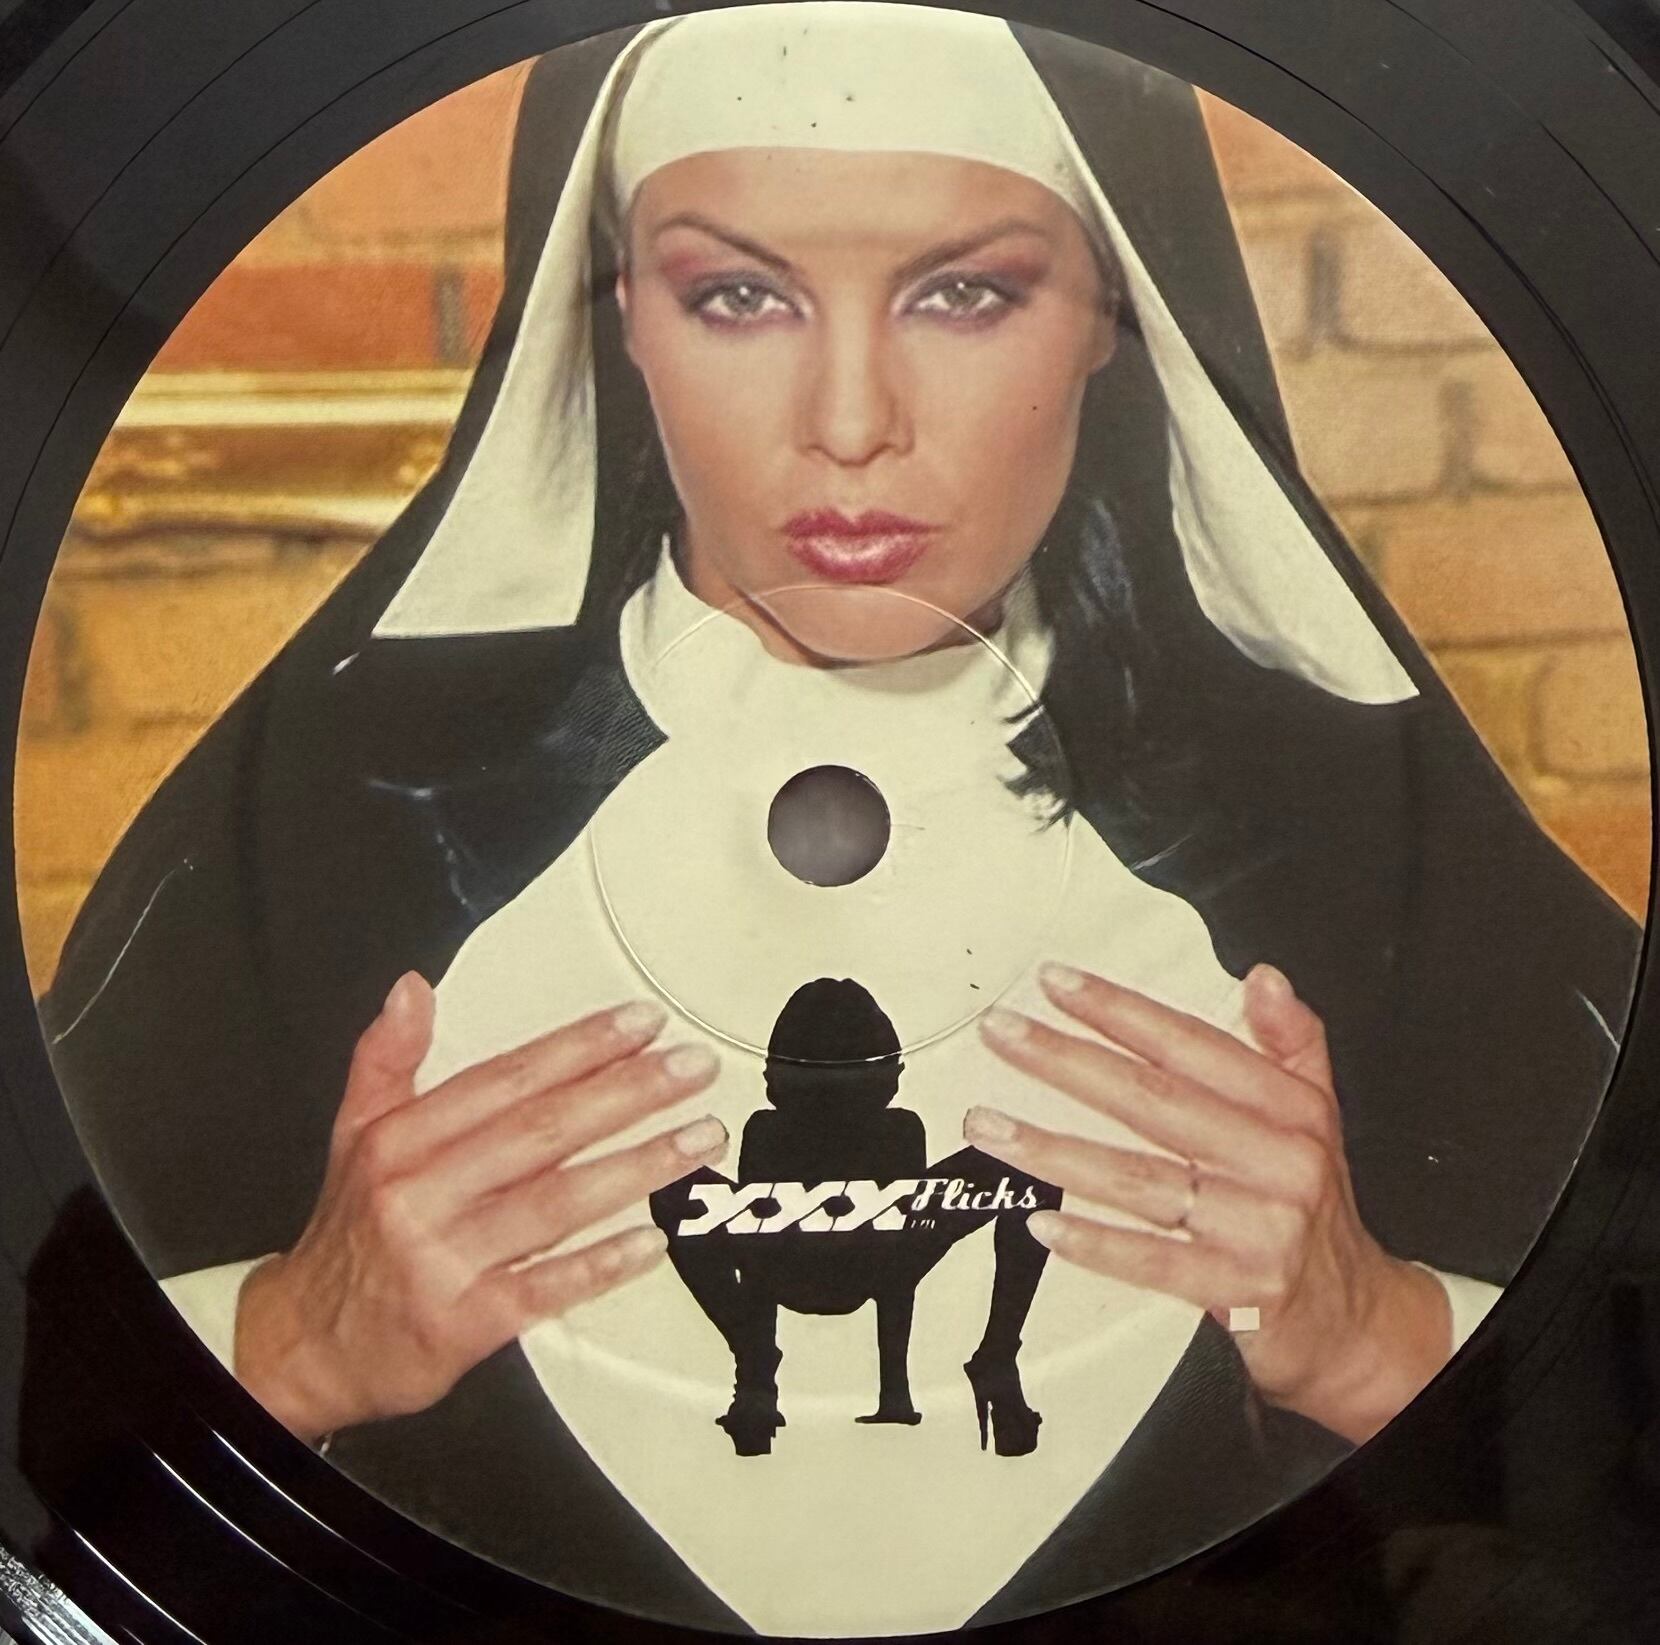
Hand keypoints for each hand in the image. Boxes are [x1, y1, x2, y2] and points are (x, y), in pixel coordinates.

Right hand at [234, 974, 726, 1441]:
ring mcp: (445, 1260)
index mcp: (402, 1140)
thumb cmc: (349, 1234)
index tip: (641, 1023)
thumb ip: (387, 1057)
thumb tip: (411, 987)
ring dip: (636, 1168)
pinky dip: (600, 1264)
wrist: (305, 1345)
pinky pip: (545, 1288)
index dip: (579, 1047)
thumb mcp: (353, 1133)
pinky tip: (652, 1240)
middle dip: (627, 1094)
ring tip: (697, 1138)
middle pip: (541, 1132)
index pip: (507, 1079)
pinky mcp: (464, 1324)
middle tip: (692, 1069)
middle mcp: (422, 1193)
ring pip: (555, 1204)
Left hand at [967, 962, 1451, 1443]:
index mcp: (1291, 1111)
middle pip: (1154, 1100)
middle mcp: (1277, 1162)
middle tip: (1005, 1034)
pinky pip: (1155, 1260)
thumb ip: (1292, 1041)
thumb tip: (1264, 977)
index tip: (1059, 983)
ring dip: (1056, 1150)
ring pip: (1141, 1178)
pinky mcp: (1238, 1292)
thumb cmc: (1317, 1212)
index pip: (1192, 1046)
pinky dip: (1097, 1242)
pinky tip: (1044, 1220)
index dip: (1120, 1011)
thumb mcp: (1319, 1118)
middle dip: (1068, 1060)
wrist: (1357, 1324)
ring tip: (993, 1126)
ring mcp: (1258, 1229)